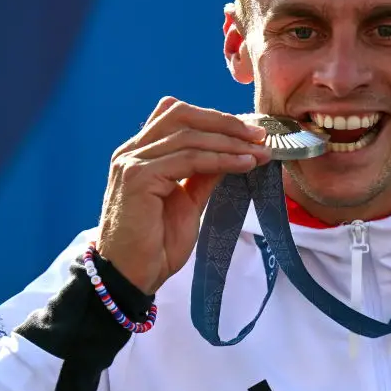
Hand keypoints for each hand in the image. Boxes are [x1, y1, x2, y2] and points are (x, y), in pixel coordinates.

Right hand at [96, 97, 270, 294]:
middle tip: (259, 135)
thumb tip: (231, 154)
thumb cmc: (155, 245)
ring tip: (259, 152)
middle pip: (181, 114)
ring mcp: (132, 162)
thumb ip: (203, 175)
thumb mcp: (187, 203)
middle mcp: (132, 151)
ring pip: (189, 136)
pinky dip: (221, 159)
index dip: (215, 118)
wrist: (131, 276)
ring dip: (230, 142)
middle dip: (224, 122)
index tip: (249, 131)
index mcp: (140, 153)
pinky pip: (188, 159)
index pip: (177, 115)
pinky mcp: (138, 177)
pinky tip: (244, 164)